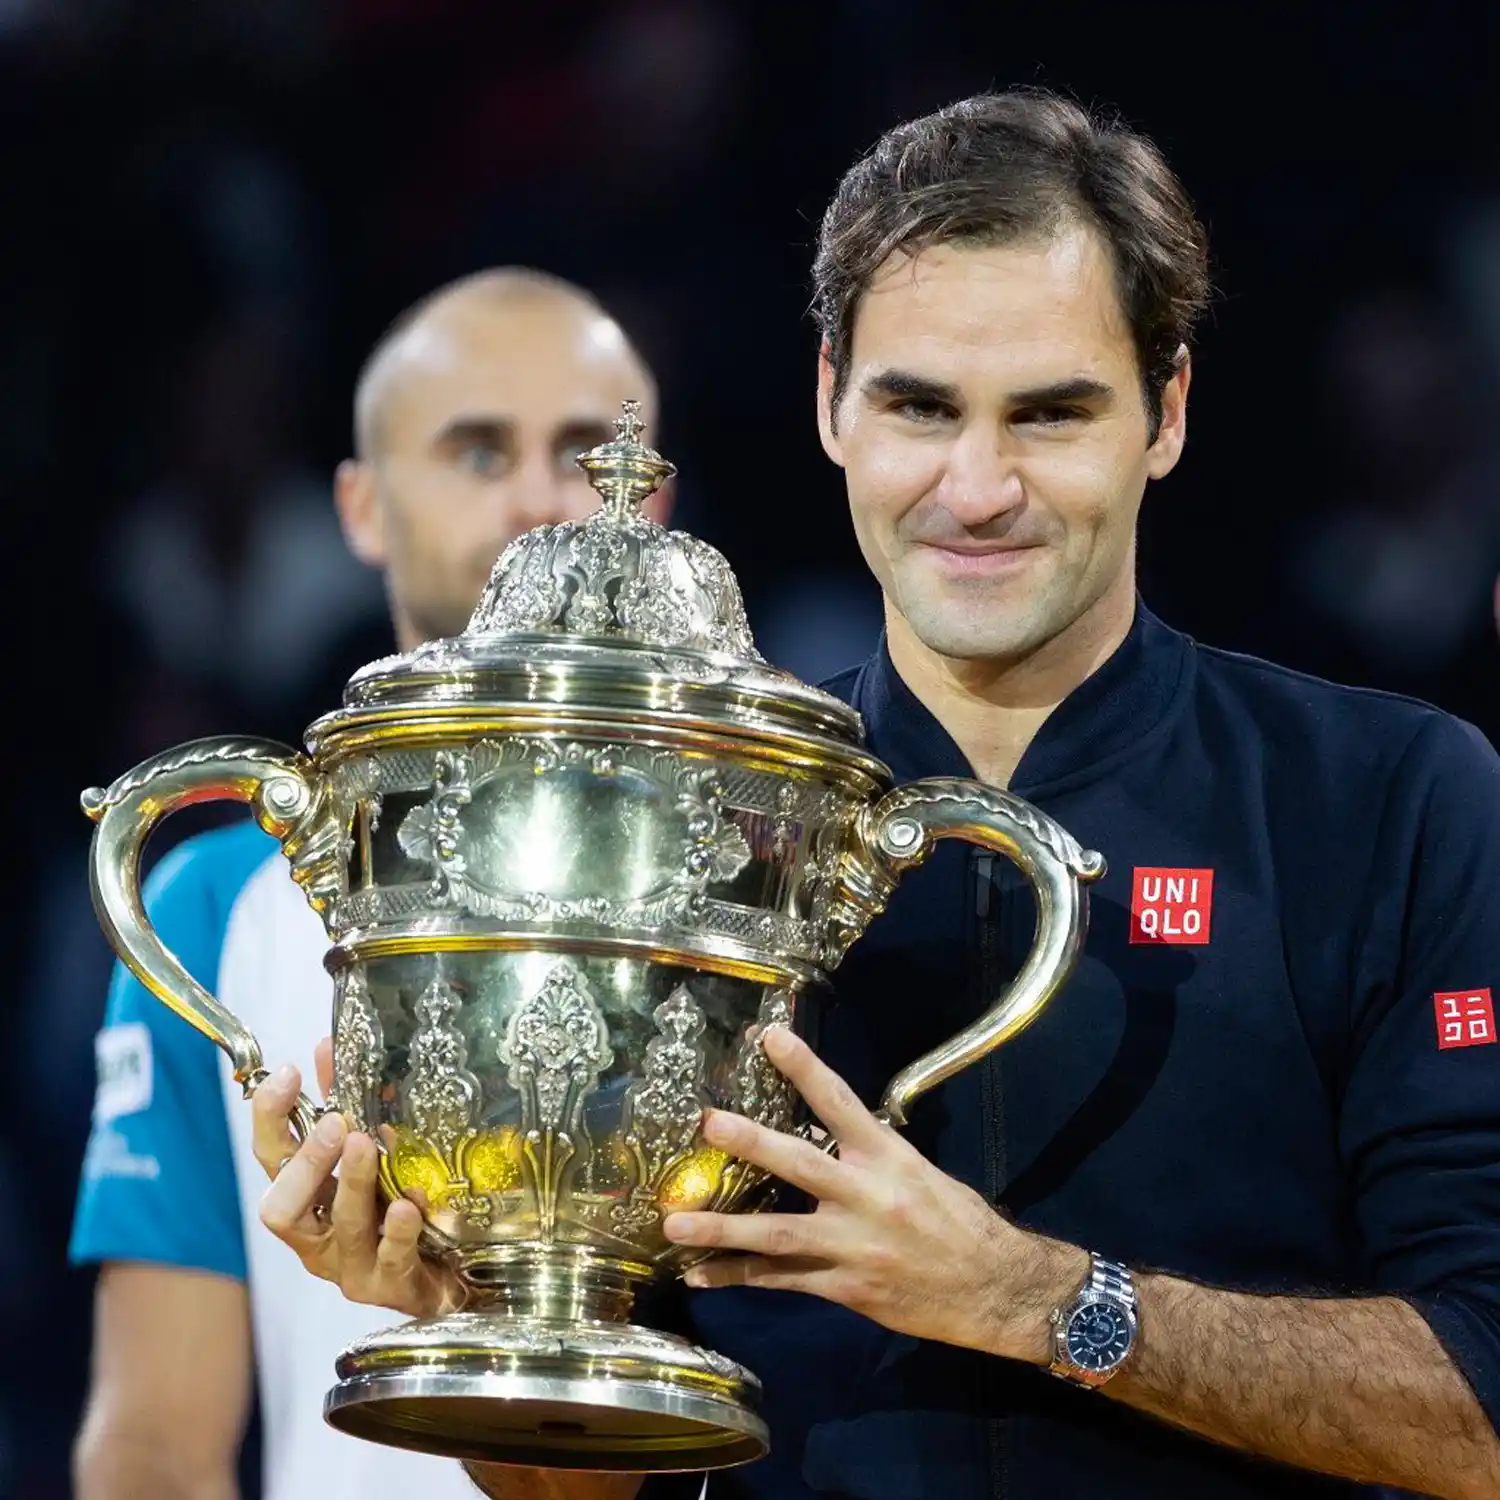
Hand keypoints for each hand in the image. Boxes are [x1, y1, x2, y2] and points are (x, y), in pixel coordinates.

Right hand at [252, 1039, 462, 1319]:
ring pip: (340, 1227)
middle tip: (335, 1121)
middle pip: (284, 1206)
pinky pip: (391, 1259)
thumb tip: (330, 1045)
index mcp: (307, 1199)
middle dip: (306, 1161)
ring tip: (366, 1145)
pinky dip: (398, 1231)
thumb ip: (345, 1103)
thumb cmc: (396, 1208)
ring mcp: (352, 1265)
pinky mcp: (391, 1285)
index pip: (271, 1158)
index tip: (288, 1075)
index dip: (271, 1117)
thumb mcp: (369, 1153)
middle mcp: (318, 1236)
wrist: (447, 1275)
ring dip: (351, 1183)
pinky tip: (407, 1205)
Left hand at [662, 1027, 1086, 1362]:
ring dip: (721, 1229)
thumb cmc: (961, 1222)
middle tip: (707, 1124)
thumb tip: (828, 1132)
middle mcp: (867, 1197)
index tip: (770, 1036)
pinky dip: (738, 1277)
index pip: (841, 1101)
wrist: (995, 1289)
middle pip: (800, 1164)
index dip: (804, 1067)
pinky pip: (781, 1281)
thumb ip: (872, 1156)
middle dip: (751, 1143)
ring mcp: (852, 1246)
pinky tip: (700, 1276)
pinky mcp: (844, 1288)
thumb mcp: (921, 1173)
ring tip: (674, 1224)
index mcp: (889, 1158)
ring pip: (777, 1234)